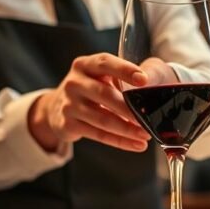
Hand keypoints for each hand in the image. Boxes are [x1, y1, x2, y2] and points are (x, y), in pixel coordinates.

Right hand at [28, 53, 177, 152]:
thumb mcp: (101, 77)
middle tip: (149, 119)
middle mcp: (74, 82)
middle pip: (105, 95)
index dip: (125, 70)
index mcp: (85, 65)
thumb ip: (121, 80)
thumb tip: (152, 89)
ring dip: (127, 129)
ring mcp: (69, 104)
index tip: (144, 80)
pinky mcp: (68, 124)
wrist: (57, 107)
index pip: (105, 63)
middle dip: (129, 109)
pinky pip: (98, 135)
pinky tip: (137, 145)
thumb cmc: (90, 89)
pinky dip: (120, 141)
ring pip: (103, 119)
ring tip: (146, 135)